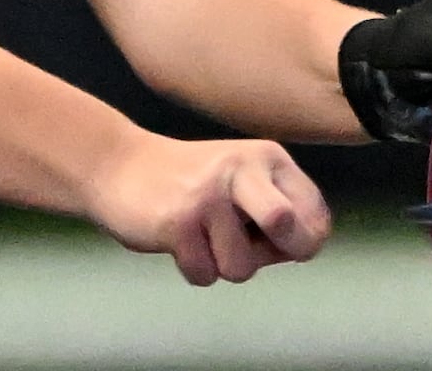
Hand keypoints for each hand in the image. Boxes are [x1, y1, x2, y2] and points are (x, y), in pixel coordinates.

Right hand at [86, 133, 328, 285]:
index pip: (314, 212)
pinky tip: (179, 242)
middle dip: (280, 252)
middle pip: (288, 225)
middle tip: (255, 248)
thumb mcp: (241, 179)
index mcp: (268, 158)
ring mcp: (209, 195)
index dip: (305, 242)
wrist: (117, 165)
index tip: (281, 246)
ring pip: (241, 267)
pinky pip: (204, 274)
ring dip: (223, 266)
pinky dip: (194, 269)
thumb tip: (308, 248)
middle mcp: (242, 169)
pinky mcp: (178, 221)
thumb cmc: (190, 184)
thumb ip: (276, 208)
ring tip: (204, 239)